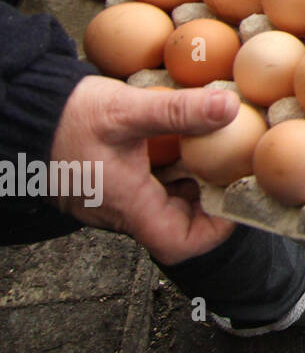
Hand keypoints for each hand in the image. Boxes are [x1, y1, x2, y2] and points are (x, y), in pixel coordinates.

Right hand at [49, 78, 241, 265]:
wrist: (21, 114)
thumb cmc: (66, 118)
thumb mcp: (127, 110)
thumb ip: (178, 111)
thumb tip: (229, 107)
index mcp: (128, 205)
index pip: (179, 244)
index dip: (213, 231)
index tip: (234, 200)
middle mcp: (121, 209)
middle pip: (176, 224)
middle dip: (208, 200)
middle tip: (231, 168)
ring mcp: (112, 198)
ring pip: (163, 203)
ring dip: (191, 182)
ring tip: (213, 151)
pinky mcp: (108, 182)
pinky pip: (146, 187)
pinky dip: (170, 170)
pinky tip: (182, 141)